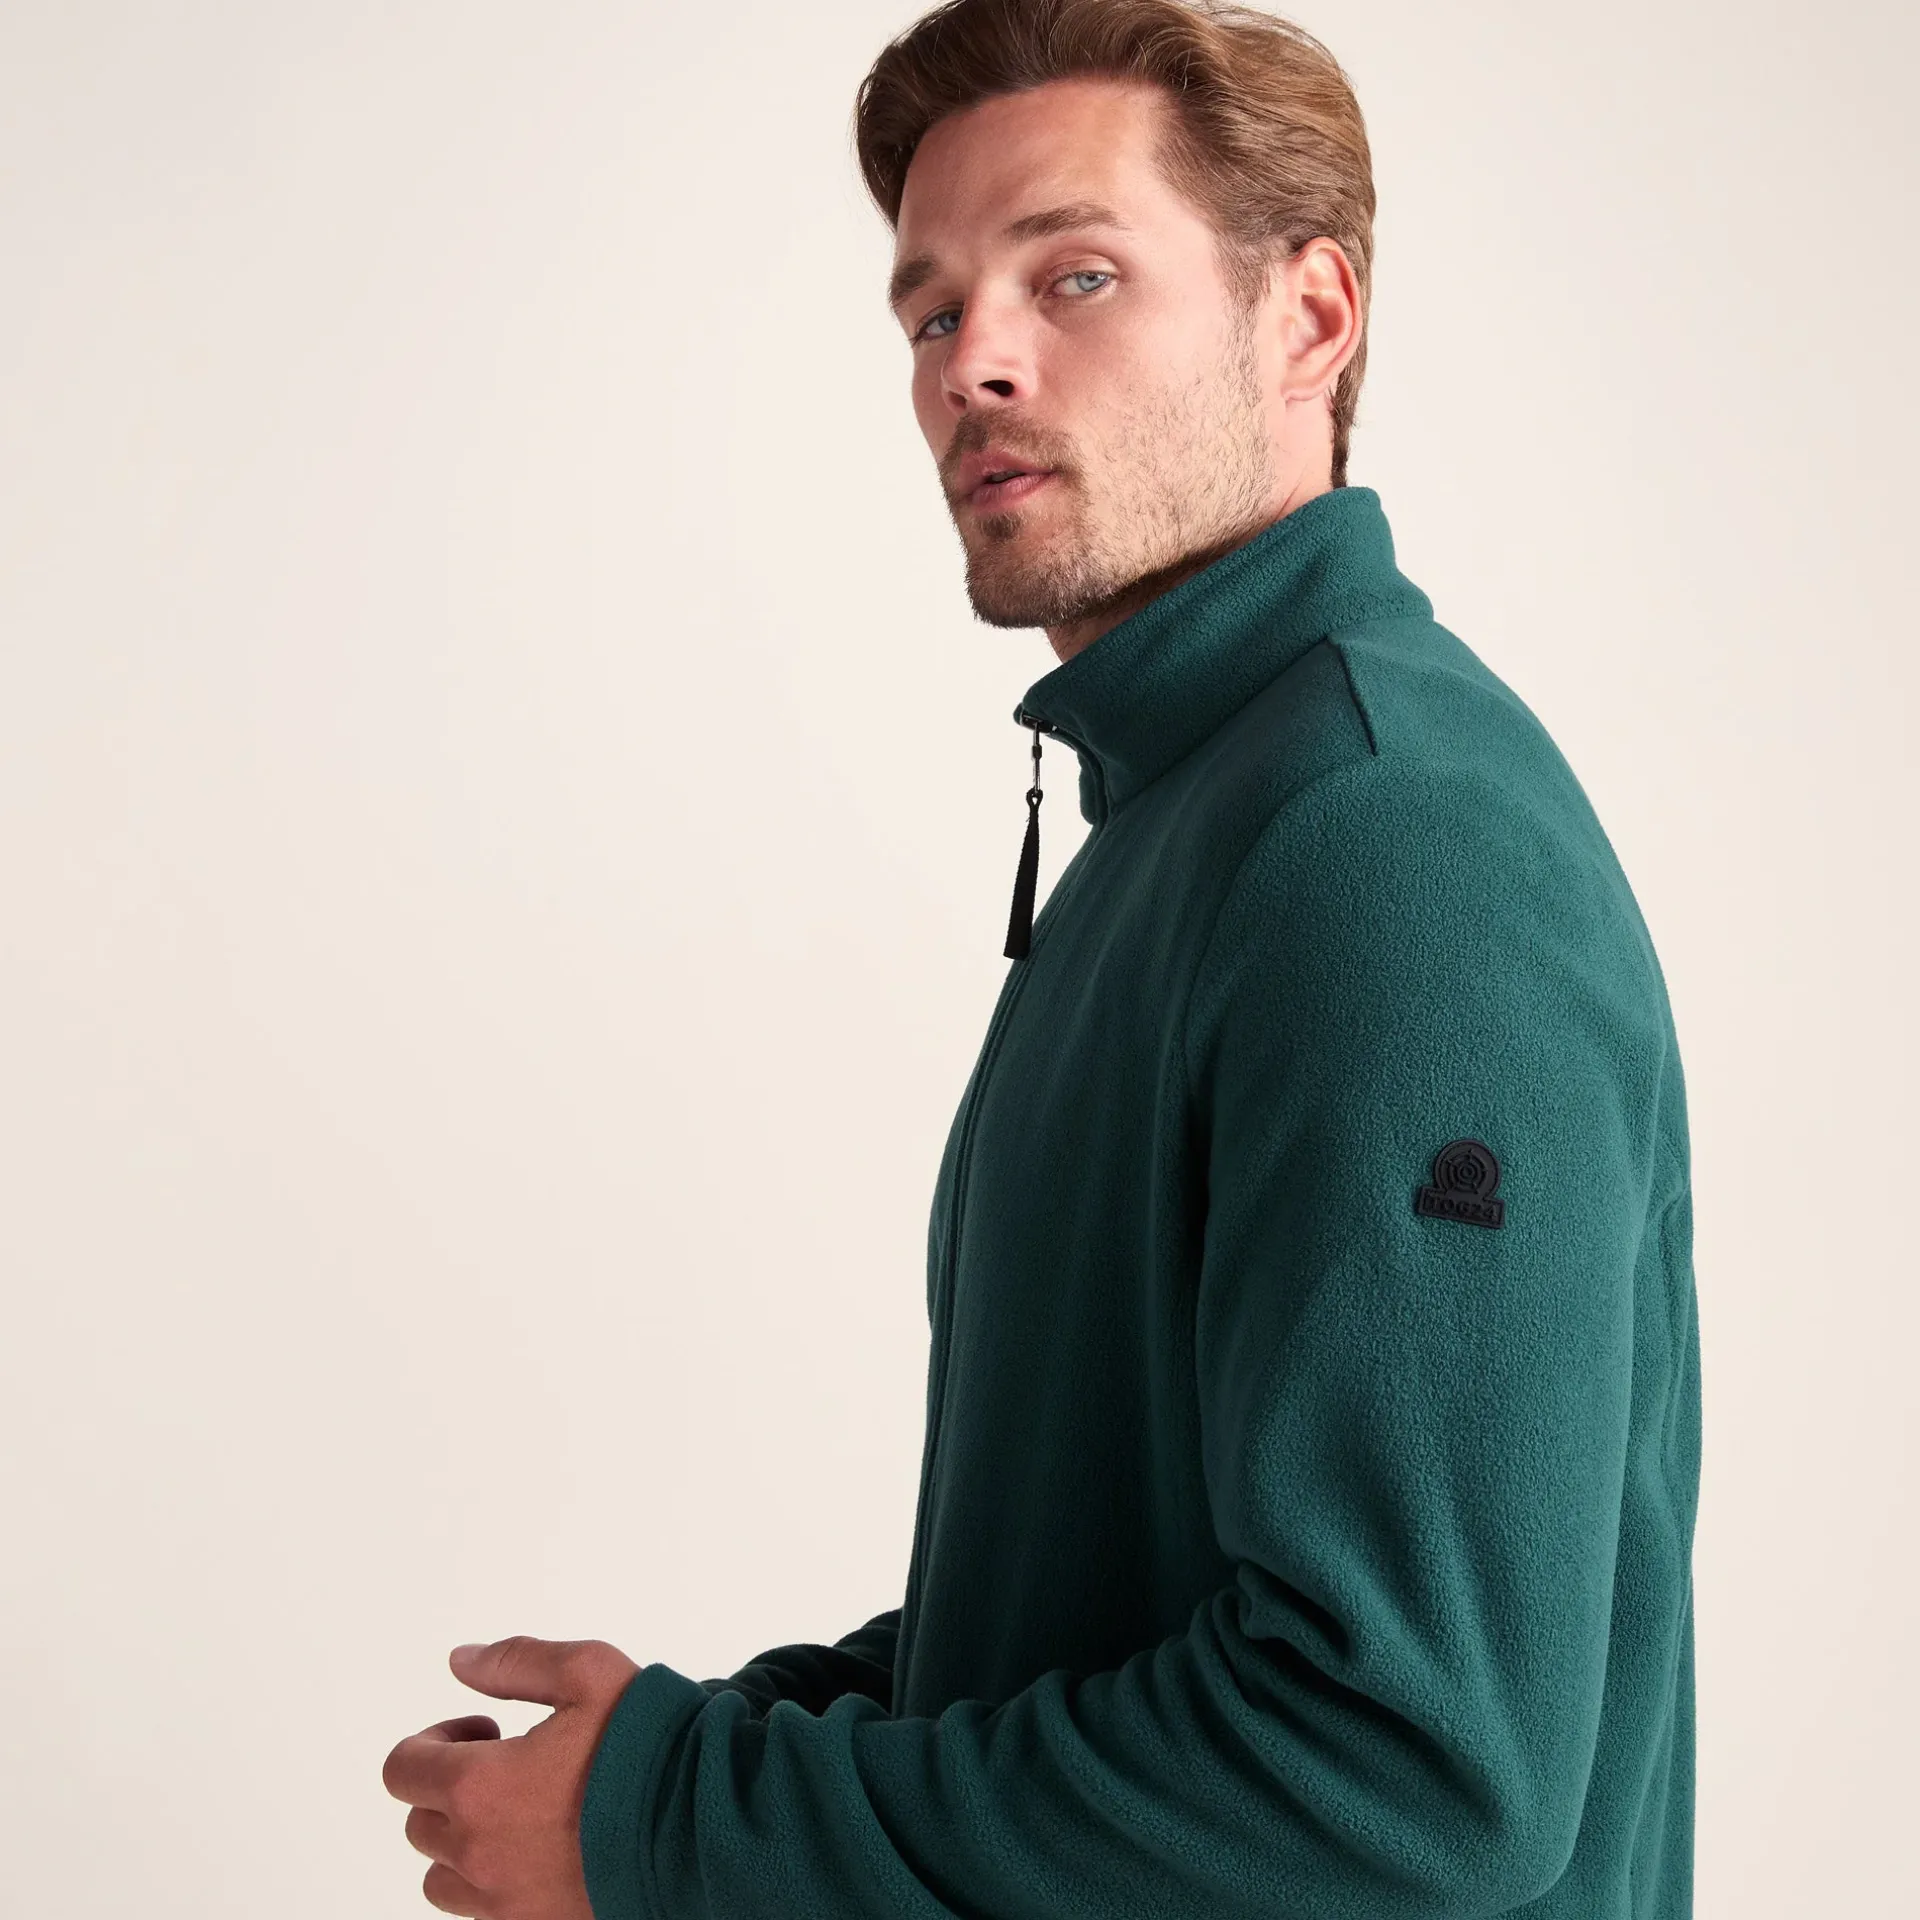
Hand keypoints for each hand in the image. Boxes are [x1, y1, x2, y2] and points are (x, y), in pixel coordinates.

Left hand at [382, 1636, 640, 1917]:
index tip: (481, 1730)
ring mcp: (502, 1900)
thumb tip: (461, 1661)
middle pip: (419, 1821)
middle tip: (508, 1761)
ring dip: (464, 1839)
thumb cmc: (648, 1746)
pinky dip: (493, 1878)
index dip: (432, 1741)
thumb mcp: (588, 1673)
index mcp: (480, 1787)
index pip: (401, 1769)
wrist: (701, 1823)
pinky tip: (542, 1844)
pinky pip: (480, 1909)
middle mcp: (478, 1852)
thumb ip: (515, 1663)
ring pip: (442, 1874)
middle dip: (451, 1784)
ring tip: (521, 1809)